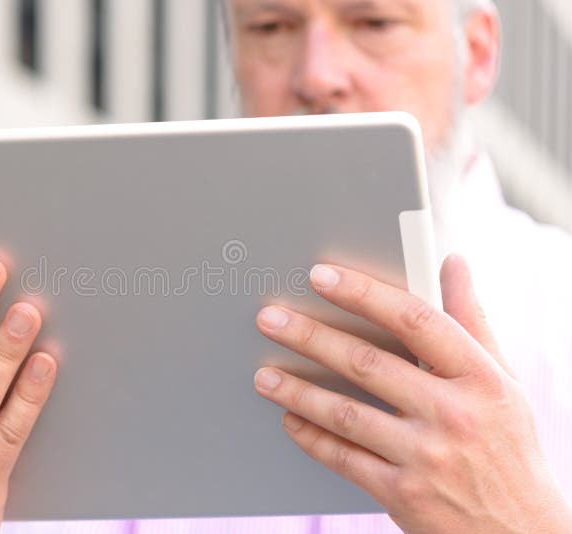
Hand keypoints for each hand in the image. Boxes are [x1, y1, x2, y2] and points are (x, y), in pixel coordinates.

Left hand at [253, 255, 571, 532]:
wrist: (520, 532)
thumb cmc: (505, 444)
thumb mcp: (502, 380)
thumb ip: (471, 319)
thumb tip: (453, 263)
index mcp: (481, 378)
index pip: (415, 320)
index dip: (364, 293)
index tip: (321, 275)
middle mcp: (454, 415)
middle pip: (368, 364)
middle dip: (311, 337)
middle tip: (270, 318)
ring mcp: (427, 458)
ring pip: (347, 414)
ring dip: (298, 391)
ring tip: (264, 374)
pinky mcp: (404, 494)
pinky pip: (345, 459)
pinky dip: (312, 437)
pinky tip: (289, 419)